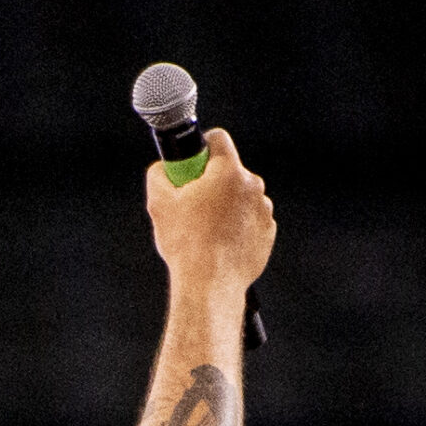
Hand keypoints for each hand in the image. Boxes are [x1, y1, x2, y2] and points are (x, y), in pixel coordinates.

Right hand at [143, 128, 274, 289]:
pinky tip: (221, 244)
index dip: (201, 149)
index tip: (192, 166)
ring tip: (207, 232)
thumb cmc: (187, 246)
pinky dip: (238, 228)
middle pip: (229, 171)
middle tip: (193, 207)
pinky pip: (250, 221)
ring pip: (241, 197)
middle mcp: (252, 185)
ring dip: (226, 207)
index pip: (218, 139)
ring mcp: (263, 210)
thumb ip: (158, 175)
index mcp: (228, 171)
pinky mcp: (267, 232)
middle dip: (213, 184)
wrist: (210, 286)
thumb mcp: (159, 204)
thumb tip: (162, 169)